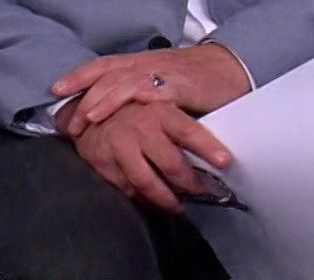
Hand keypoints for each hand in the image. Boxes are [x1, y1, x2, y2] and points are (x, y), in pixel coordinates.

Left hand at [53, 44, 252, 135]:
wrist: (233, 70)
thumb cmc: (201, 81)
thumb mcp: (167, 84)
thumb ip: (146, 94)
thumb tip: (122, 116)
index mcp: (143, 62)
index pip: (104, 65)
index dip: (79, 76)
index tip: (55, 90)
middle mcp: (146, 63)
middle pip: (104, 72)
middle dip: (80, 93)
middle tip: (64, 120)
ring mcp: (159, 72)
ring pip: (118, 81)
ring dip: (97, 101)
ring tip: (82, 122)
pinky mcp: (173, 85)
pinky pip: (142, 91)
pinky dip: (123, 102)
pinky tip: (114, 115)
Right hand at [64, 98, 234, 214]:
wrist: (89, 111)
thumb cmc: (136, 112)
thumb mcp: (161, 107)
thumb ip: (182, 125)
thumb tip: (214, 149)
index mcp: (161, 111)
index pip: (189, 131)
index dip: (208, 148)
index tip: (225, 162)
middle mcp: (141, 127)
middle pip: (171, 164)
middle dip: (190, 183)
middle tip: (202, 191)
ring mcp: (120, 145)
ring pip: (148, 182)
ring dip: (166, 199)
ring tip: (178, 205)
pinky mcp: (103, 162)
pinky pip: (128, 189)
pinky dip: (143, 199)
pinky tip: (152, 200)